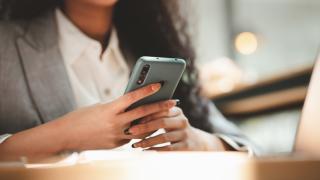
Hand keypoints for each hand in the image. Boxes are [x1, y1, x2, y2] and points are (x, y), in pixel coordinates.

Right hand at [57, 83, 176, 150]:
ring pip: (142, 128)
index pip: (132, 97)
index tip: (159, 84)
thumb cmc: (81, 117)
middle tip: (173, 102)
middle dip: (160, 107)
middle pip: (143, 113)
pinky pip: (132, 137)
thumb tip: (133, 104)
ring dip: (154, 121)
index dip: (147, 90)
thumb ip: (117, 106)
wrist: (66, 136)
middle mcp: (115, 122)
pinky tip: (148, 127)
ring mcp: (116, 135)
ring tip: (165, 115)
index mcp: (109, 109)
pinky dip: (140, 131)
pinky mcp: (116, 144)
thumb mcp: (100, 107)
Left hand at [129, 106, 227, 150]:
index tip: (134, 118)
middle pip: (162, 122)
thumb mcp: (171, 119)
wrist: (197, 143)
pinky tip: (145, 151)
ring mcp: (185, 134)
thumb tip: (135, 112)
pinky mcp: (185, 146)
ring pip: (164, 137)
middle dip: (145, 127)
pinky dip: (155, 150)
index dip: (147, 114)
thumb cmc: (176, 129)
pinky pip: (168, 148)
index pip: (161, 110)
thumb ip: (158, 114)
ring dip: (147, 141)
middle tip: (131, 130)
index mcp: (177, 111)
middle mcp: (183, 121)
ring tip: (135, 144)